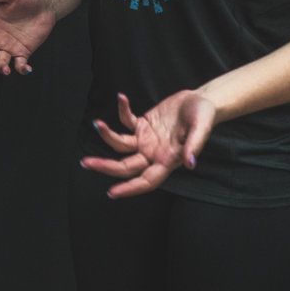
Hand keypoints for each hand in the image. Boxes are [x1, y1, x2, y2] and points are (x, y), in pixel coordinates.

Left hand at [81, 91, 217, 197]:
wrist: (201, 101)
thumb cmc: (204, 116)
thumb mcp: (201, 128)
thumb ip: (194, 145)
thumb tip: (190, 163)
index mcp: (167, 160)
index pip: (146, 181)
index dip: (130, 188)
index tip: (111, 193)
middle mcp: (153, 154)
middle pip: (126, 166)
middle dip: (105, 166)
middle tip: (86, 163)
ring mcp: (146, 140)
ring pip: (121, 145)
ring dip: (107, 136)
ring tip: (97, 123)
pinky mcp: (142, 125)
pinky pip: (127, 121)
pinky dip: (122, 111)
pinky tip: (121, 98)